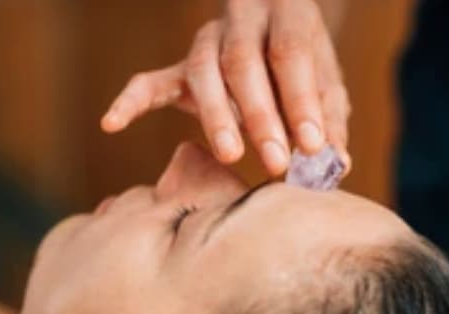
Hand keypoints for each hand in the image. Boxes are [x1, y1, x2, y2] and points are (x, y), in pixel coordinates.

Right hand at [100, 0, 350, 175]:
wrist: (270, 29)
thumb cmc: (302, 67)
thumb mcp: (326, 85)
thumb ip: (330, 120)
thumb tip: (336, 162)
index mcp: (286, 14)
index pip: (291, 53)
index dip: (302, 100)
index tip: (314, 145)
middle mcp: (240, 21)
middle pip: (243, 63)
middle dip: (260, 116)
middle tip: (278, 162)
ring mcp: (205, 42)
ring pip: (202, 72)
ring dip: (217, 117)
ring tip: (231, 155)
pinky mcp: (179, 69)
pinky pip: (149, 82)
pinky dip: (130, 102)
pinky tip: (112, 123)